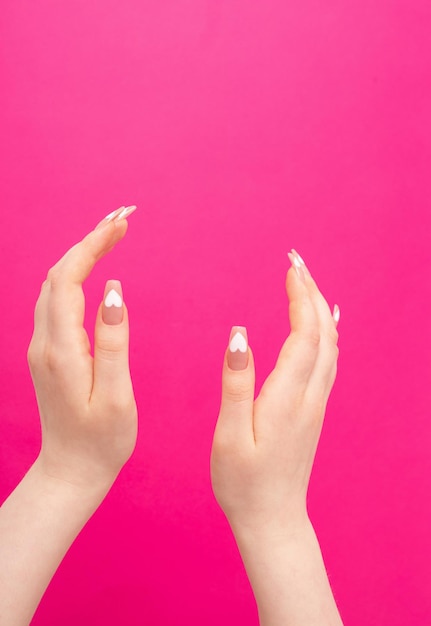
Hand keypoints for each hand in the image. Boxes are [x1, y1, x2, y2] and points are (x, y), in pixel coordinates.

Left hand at [27, 206, 138, 491]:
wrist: (71, 470)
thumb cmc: (101, 439)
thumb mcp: (116, 394)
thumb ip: (114, 341)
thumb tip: (114, 290)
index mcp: (61, 350)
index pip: (69, 279)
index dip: (94, 245)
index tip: (123, 222)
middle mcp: (44, 343)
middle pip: (58, 274)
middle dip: (89, 240)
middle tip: (123, 218)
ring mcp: (42, 348)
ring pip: (55, 285)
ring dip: (80, 254)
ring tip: (113, 234)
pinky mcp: (48, 354)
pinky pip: (57, 302)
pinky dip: (75, 276)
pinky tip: (95, 270)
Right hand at [211, 249, 339, 536]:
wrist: (272, 517)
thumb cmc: (243, 480)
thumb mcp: (229, 434)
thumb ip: (236, 382)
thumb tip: (240, 334)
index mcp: (287, 397)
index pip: (303, 334)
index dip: (299, 297)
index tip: (290, 266)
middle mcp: (309, 396)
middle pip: (322, 333)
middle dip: (312, 292)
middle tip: (296, 260)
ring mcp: (316, 403)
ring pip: (330, 345)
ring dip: (320, 309)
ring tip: (307, 282)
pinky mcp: (314, 411)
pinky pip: (330, 362)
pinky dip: (328, 334)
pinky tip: (325, 324)